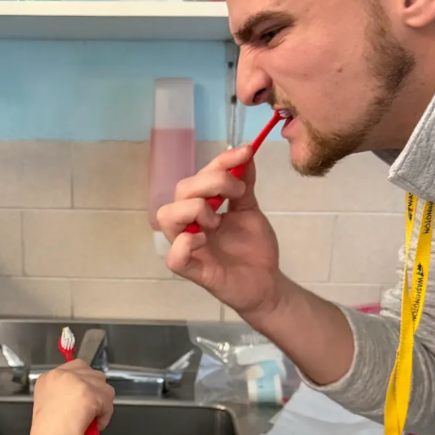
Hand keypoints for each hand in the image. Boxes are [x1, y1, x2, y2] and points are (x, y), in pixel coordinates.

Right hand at [29, 359, 114, 434]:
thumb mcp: (51, 406)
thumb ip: (66, 394)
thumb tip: (85, 395)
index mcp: (48, 378)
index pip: (76, 368)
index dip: (84, 386)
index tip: (83, 401)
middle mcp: (60, 375)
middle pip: (92, 374)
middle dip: (95, 392)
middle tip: (88, 412)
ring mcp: (76, 382)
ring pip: (103, 387)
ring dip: (101, 405)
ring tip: (88, 421)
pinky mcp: (89, 393)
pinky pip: (108, 403)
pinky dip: (104, 416)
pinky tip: (91, 426)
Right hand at [156, 146, 284, 319]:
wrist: (267, 281)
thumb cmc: (253, 248)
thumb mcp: (250, 209)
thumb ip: (245, 184)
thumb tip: (245, 152)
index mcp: (201, 208)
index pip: (198, 177)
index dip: (219, 162)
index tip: (245, 153)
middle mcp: (190, 224)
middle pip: (181, 191)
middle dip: (211, 183)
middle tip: (238, 193)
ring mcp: (189, 247)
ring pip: (167, 216)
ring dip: (194, 209)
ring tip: (218, 220)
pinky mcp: (194, 271)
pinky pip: (174, 256)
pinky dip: (186, 244)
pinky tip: (205, 240)